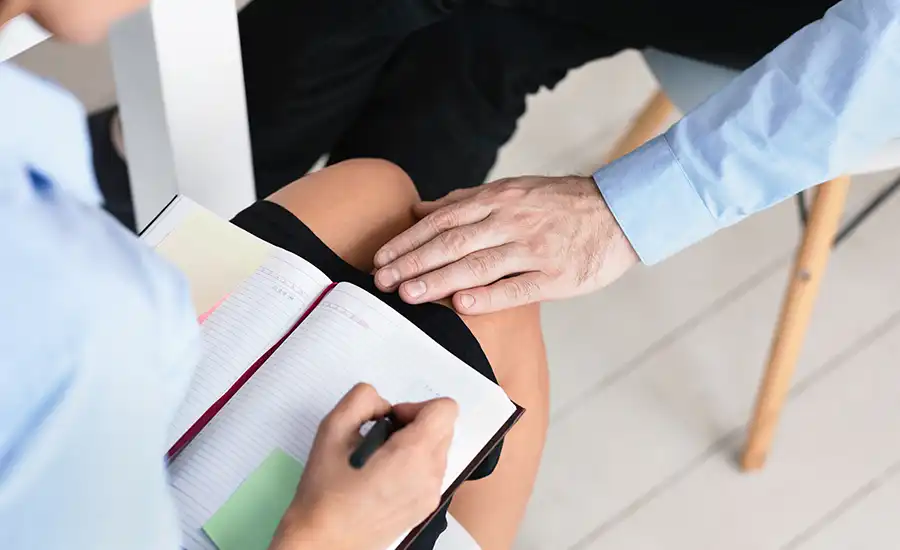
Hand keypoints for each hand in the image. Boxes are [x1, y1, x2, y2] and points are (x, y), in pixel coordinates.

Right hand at [270, 384, 457, 549]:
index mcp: (413, 454)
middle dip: (414, 423)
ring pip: (438, 449)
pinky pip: (431, 471)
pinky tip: (382, 477)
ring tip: (379, 460)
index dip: (416, 406)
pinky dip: (413, 465)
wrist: (324, 541)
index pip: (445, 409)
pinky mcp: (425, 508)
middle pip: (443, 427)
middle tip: (380, 438)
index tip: (390, 420)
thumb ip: (361, 399)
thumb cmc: (325, 491)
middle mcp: (431, 475)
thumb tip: (383, 406)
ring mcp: (431, 494)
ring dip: (414, 444)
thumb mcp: (332, 429)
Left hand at [373, 176, 638, 313]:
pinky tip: (461, 305)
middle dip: (413, 263)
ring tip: (409, 295)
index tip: (381, 260)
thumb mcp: (511, 190)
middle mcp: (511, 221)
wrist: (617, 211)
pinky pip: (517, 287)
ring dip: (439, 280)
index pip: (442, 222)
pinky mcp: (556, 275)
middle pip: (452, 243)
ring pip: (478, 265)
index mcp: (497, 200)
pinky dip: (488, 296)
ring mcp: (533, 248)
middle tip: (383, 283)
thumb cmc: (558, 203)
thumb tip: (420, 210)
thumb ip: (465, 201)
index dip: (409, 242)